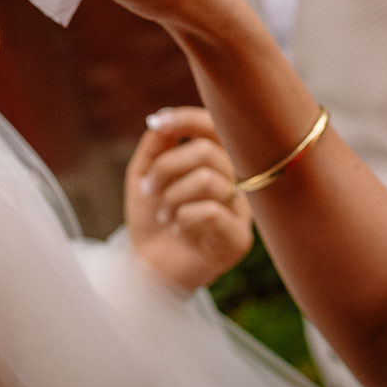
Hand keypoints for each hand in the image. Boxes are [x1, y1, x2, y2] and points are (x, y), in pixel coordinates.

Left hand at [125, 106, 252, 290]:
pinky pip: (212, 212)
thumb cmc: (151, 221)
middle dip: (166, 167)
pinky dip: (184, 218)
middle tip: (147, 189)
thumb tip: (163, 117)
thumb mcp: (144, 175)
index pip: (216, 128)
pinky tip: (179, 231)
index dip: (188, 120)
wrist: (146, 269)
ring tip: (164, 215)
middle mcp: (237, 184)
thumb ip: (156, 145)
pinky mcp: (239, 239)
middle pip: (207, 151)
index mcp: (218, 165)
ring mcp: (241, 211)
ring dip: (172, 197)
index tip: (158, 123)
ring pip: (208, 180)